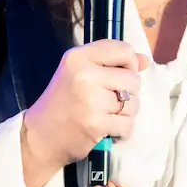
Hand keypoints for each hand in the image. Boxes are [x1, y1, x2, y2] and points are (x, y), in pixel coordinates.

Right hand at [21, 42, 149, 186]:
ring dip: (125, 113)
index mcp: (78, 56)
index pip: (124, 50)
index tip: (118, 77)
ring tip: (106, 116)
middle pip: (133, 79)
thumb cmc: (62, 103)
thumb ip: (112, 63)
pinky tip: (108, 129)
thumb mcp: (79, 73)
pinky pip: (128, 124)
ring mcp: (90, 99)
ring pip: (133, 103)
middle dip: (127, 93)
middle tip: (107, 102)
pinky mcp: (96, 123)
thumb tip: (145, 60)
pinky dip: (122, 130)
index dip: (130, 64)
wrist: (40, 136)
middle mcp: (84, 74)